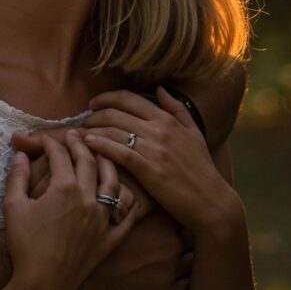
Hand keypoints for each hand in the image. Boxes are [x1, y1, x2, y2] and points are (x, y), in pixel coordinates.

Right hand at [3, 131, 136, 289]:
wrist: (41, 285)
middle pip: (89, 161)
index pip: (60, 154)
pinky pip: (126, 216)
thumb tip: (20, 154)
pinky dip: (127, 202)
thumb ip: (17, 176)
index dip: (51, 142)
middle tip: (74, 135)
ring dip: (107, 164)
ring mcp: (102, 220)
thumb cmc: (24, 245)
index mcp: (64, 188)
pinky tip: (123, 193)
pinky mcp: (109, 240)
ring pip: (113, 182)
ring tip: (101, 155)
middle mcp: (88, 199)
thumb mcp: (13, 206)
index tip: (44, 138)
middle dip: (80, 143)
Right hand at [75, 206, 190, 289]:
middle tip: (196, 231)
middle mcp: (174, 244)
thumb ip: (141, 199)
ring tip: (193, 254)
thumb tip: (147, 183)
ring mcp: (173, 270)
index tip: (189, 211)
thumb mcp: (120, 211)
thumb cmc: (101, 239)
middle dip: (197, 234)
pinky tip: (187, 277)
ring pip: (198, 261)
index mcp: (164, 221)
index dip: (190, 212)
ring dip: (196, 257)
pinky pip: (192, 288)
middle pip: (198, 236)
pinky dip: (192, 282)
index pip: (191, 213)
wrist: (86, 272)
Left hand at [83, 87, 238, 236]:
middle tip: (83, 120)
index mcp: (166, 119)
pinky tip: (87, 145)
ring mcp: (153, 149)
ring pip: (112, 131)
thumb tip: (159, 88)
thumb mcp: (194, 133)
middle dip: (94, 114)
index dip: (106, 98)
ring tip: (79, 134)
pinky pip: (118, 152)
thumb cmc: (202, 168)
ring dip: (91, 130)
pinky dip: (99, 145)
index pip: (128, 99)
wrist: (211, 202)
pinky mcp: (148, 170)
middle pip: (115, 113)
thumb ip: (176, 109)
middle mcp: (158, 130)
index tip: (93, 103)